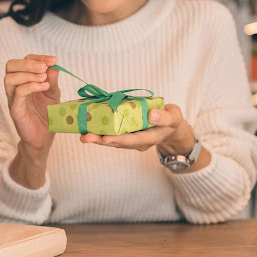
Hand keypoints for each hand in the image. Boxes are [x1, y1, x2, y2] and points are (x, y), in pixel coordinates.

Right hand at [5, 54, 59, 150]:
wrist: (44, 136)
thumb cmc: (47, 113)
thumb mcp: (53, 93)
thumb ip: (52, 80)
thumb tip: (54, 65)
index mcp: (24, 79)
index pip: (25, 60)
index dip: (38, 57)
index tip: (53, 60)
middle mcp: (15, 86)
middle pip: (11, 65)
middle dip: (28, 63)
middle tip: (44, 67)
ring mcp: (13, 98)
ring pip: (9, 78)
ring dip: (28, 74)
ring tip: (44, 79)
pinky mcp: (14, 109)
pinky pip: (17, 93)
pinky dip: (30, 87)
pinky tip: (44, 87)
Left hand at [80, 104, 194, 155]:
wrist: (169, 127)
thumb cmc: (171, 120)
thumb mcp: (174, 117)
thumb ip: (165, 117)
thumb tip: (152, 114)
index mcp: (149, 138)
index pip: (132, 140)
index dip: (119, 140)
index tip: (106, 139)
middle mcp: (137, 142)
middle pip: (117, 142)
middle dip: (101, 141)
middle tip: (85, 138)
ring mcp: (130, 139)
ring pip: (112, 140)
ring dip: (97, 138)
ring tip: (82, 136)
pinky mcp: (125, 134)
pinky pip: (111, 134)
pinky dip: (100, 131)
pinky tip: (87, 128)